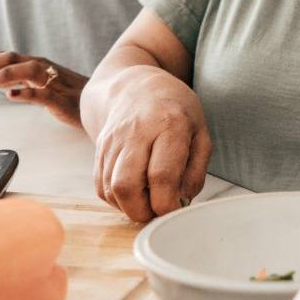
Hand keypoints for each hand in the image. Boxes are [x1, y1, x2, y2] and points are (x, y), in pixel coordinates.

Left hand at [0, 51, 87, 128]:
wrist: (103, 103)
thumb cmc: (72, 96)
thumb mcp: (43, 85)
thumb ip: (24, 83)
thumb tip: (1, 85)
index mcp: (37, 64)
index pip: (5, 56)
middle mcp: (43, 68)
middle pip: (10, 59)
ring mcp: (53, 82)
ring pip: (25, 71)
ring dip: (2, 76)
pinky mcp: (62, 99)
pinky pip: (42, 93)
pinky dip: (26, 92)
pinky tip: (11, 96)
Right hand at [91, 69, 212, 224]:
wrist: (135, 87)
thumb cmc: (175, 111)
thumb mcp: (200, 133)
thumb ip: (196, 170)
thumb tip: (183, 201)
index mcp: (169, 125)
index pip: (162, 175)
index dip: (167, 204)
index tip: (175, 209)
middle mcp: (136, 132)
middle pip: (127, 186)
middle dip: (143, 212)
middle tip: (158, 210)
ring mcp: (113, 141)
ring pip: (110, 190)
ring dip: (129, 208)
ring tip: (147, 200)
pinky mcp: (99, 150)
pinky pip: (100, 187)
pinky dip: (116, 200)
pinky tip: (133, 192)